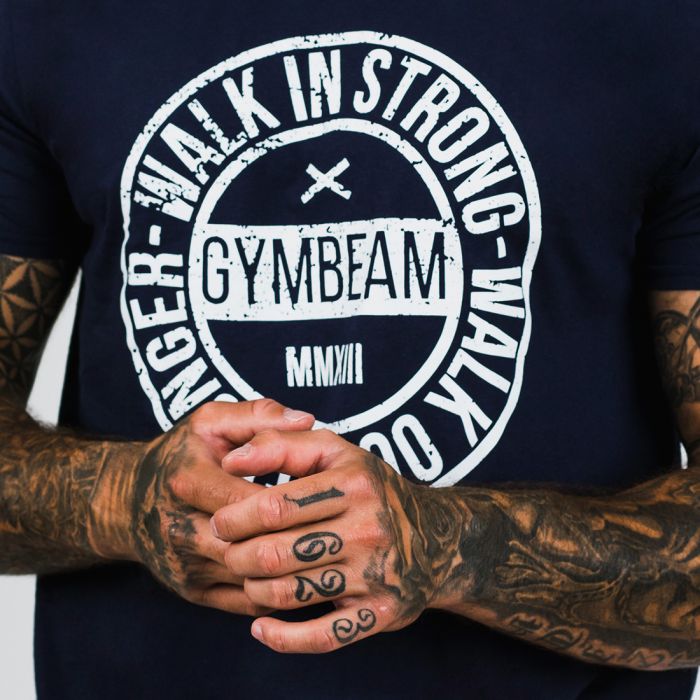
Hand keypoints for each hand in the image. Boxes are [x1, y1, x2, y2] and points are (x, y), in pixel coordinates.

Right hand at [89, 399, 313, 614]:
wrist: (127, 501)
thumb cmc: (180, 455)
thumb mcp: (211, 421)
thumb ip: (259, 415)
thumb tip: (308, 420)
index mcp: (188, 481)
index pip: (251, 500)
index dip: (292, 501)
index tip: (324, 494)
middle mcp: (180, 528)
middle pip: (253, 545)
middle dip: (296, 539)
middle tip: (333, 528)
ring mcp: (185, 566)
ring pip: (253, 578)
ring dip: (291, 568)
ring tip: (325, 550)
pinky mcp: (191, 591)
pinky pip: (245, 601)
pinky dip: (278, 589)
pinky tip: (303, 571)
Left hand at [211, 429, 459, 651]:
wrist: (436, 538)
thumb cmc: (370, 489)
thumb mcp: (334, 452)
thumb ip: (280, 445)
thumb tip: (229, 461)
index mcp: (353, 483)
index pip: (275, 506)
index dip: (235, 518)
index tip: (220, 522)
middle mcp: (368, 528)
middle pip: (277, 553)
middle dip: (238, 557)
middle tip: (227, 554)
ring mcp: (376, 574)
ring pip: (291, 594)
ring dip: (254, 590)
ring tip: (248, 578)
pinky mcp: (381, 613)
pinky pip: (322, 638)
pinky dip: (282, 638)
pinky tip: (260, 628)